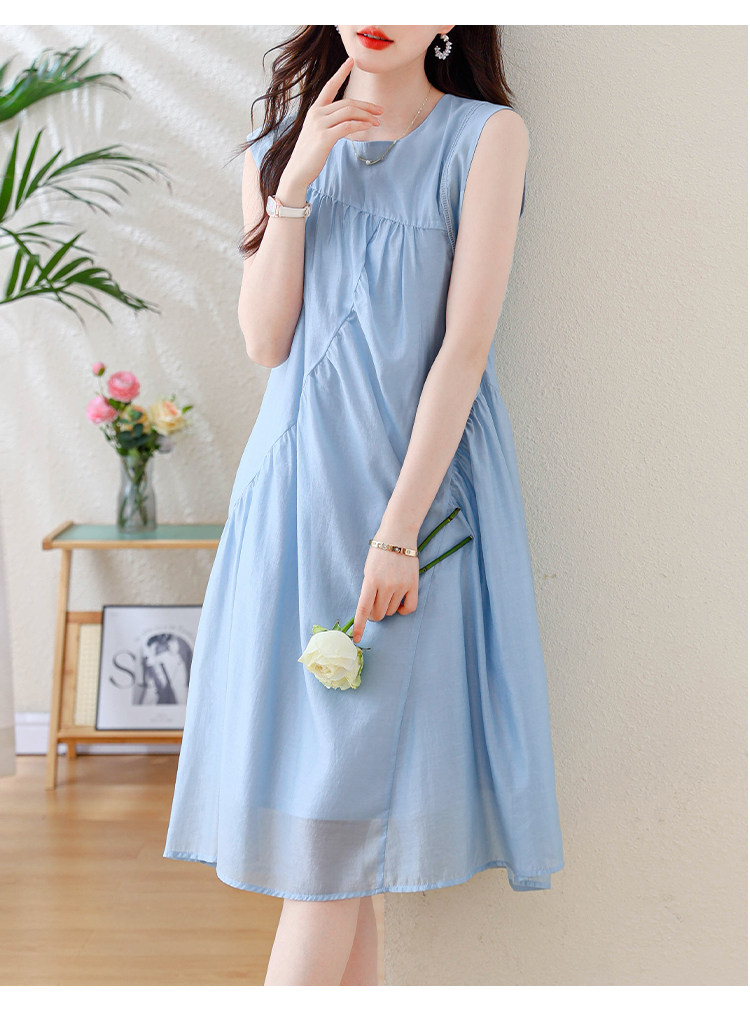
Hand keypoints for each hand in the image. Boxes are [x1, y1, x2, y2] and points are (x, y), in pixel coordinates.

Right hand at [284, 56, 383, 187]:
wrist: (297, 172)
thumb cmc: (310, 155)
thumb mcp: (319, 134)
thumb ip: (331, 124)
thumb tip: (351, 122)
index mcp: (314, 110)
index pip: (329, 87)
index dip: (341, 73)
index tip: (351, 60)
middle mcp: (316, 114)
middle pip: (347, 103)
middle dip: (366, 106)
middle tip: (380, 110)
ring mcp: (319, 125)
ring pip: (348, 112)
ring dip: (366, 116)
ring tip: (377, 122)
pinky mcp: (324, 137)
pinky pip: (347, 126)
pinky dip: (360, 125)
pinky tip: (368, 127)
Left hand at [351, 533, 419, 643]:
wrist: (398, 536)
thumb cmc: (379, 552)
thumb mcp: (367, 570)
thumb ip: (368, 589)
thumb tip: (369, 610)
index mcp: (370, 580)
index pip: (363, 609)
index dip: (359, 626)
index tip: (356, 638)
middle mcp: (386, 585)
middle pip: (378, 614)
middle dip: (374, 614)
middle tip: (374, 604)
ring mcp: (401, 586)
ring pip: (392, 611)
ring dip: (388, 608)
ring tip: (387, 594)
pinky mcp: (413, 585)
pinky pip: (409, 608)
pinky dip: (403, 610)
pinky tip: (399, 604)